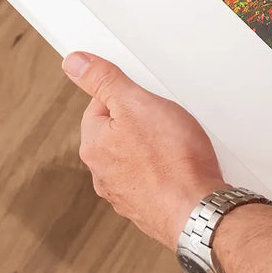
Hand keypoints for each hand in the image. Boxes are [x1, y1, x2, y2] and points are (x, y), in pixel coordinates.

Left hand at [63, 51, 225, 246]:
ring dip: (153, 146)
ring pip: (136, 154)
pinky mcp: (146, 205)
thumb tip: (75, 63)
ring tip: (176, 144)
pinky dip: (164, 169)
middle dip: (141, 122)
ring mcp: (123, 191)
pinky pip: (152, 176)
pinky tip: (180, 165)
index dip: (127, 95)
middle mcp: (102, 172)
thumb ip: (103, 81)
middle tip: (165, 121)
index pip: (100, 104)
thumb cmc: (172, 161)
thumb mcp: (137, 103)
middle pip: (118, 130)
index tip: (145, 98)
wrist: (196, 209)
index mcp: (94, 144)